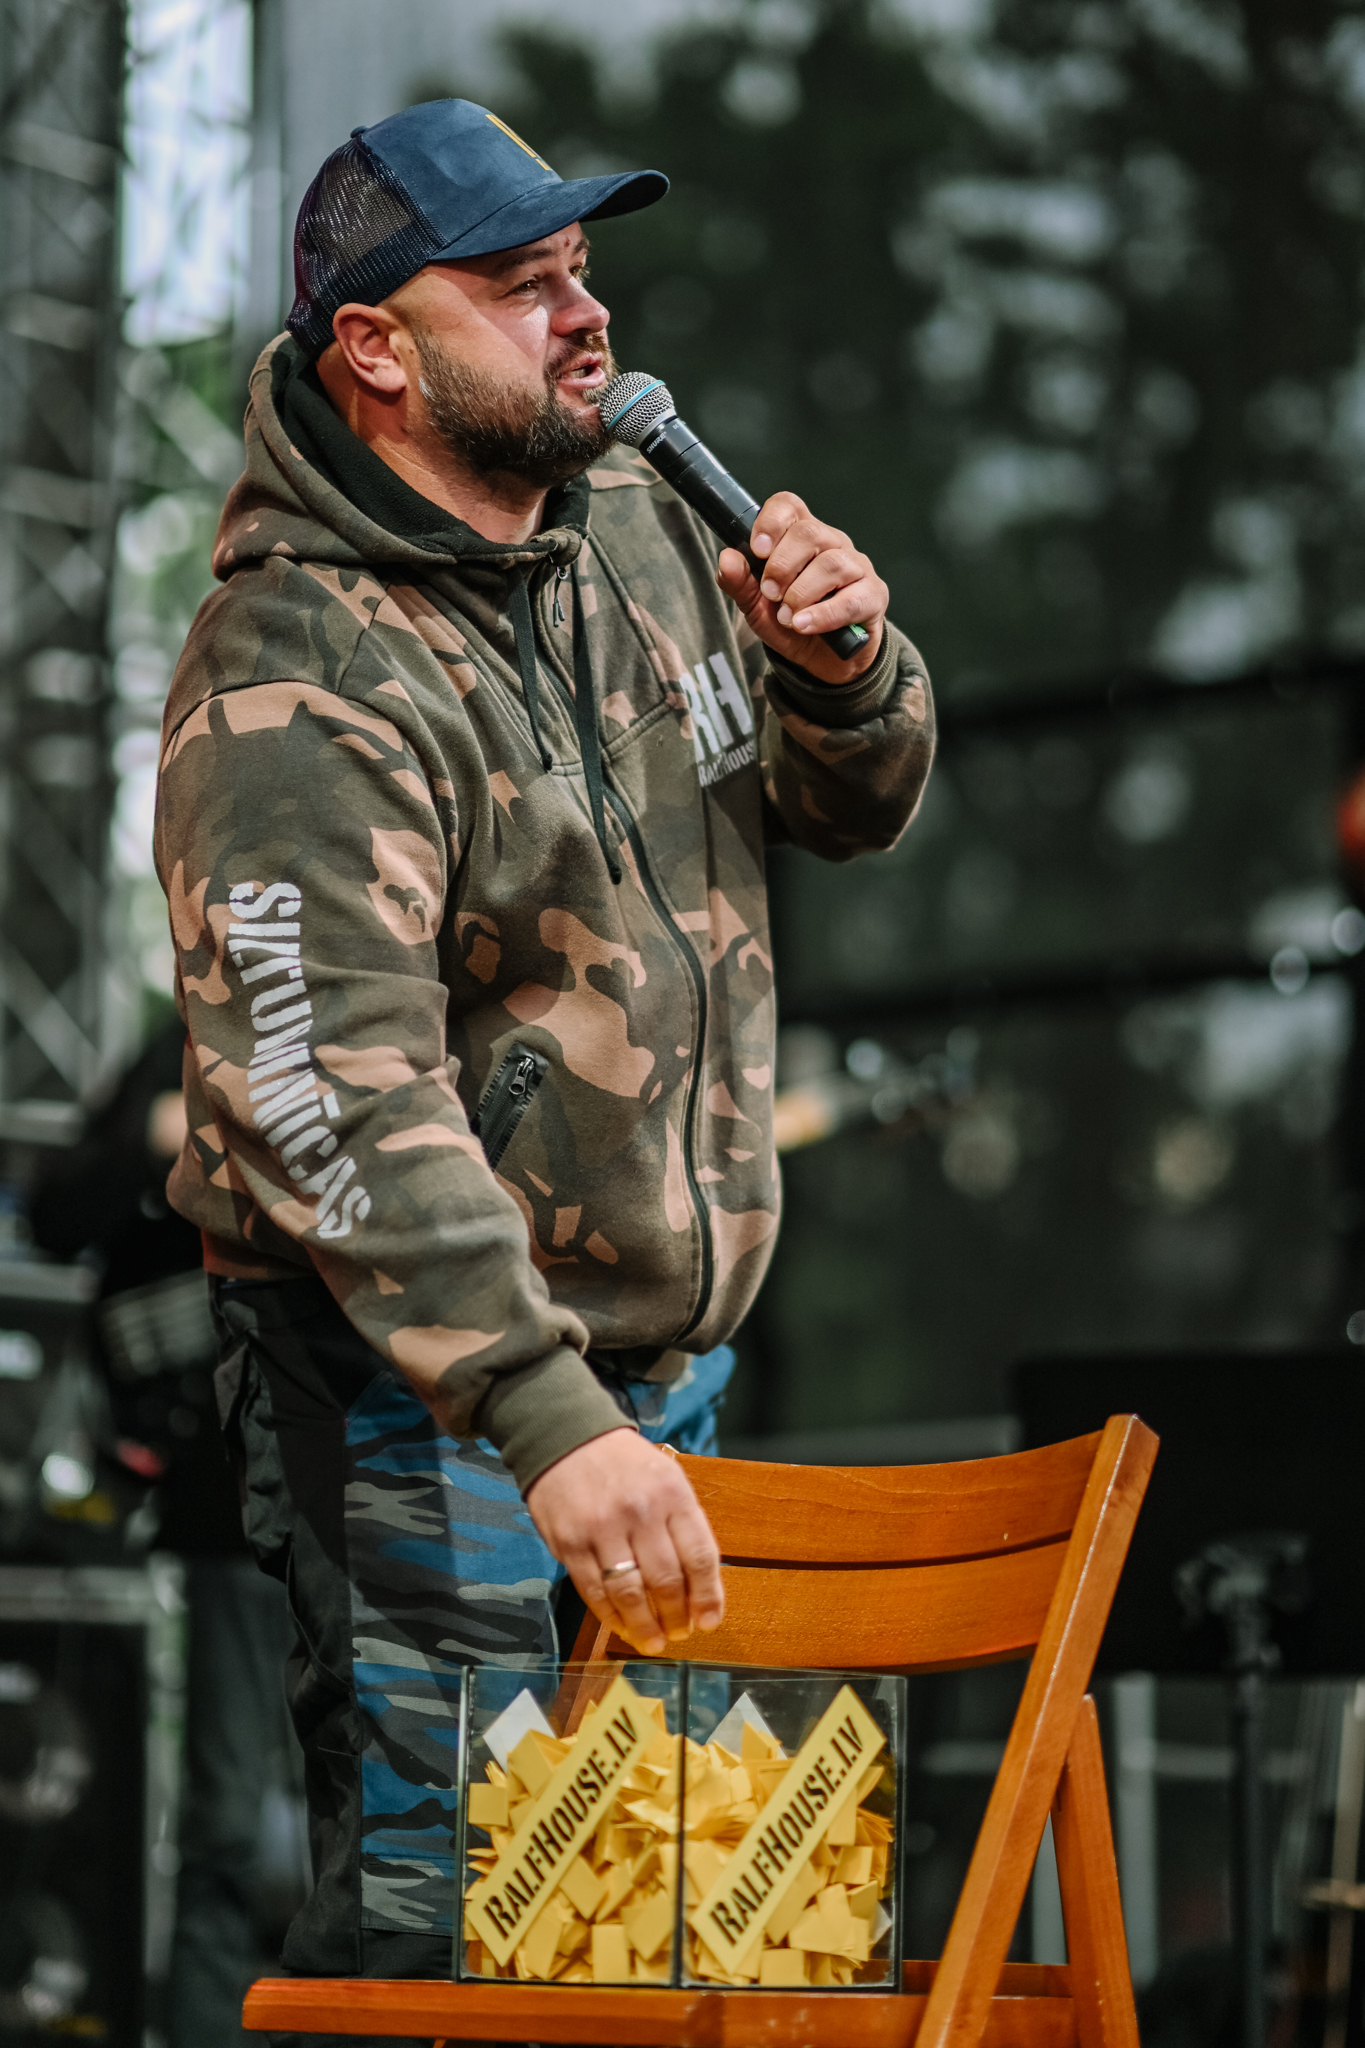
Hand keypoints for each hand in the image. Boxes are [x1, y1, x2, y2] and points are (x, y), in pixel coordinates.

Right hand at [525, 1429, 724, 1656]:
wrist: (567, 1437)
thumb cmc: (624, 1464)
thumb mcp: (666, 1478)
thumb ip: (683, 1525)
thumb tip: (700, 1584)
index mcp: (673, 1494)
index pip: (700, 1557)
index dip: (708, 1597)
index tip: (709, 1621)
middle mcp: (640, 1512)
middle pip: (667, 1581)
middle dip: (677, 1617)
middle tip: (680, 1633)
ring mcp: (602, 1529)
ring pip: (630, 1594)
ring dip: (645, 1627)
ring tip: (654, 1641)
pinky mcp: (570, 1543)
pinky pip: (595, 1592)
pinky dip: (611, 1616)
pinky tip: (622, 1626)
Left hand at [716, 491, 886, 684]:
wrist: (822, 661)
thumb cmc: (791, 622)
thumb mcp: (757, 606)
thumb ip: (740, 583)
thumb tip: (727, 558)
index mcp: (801, 537)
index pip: (789, 507)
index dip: (771, 522)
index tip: (757, 550)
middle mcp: (832, 543)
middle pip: (809, 533)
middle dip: (782, 566)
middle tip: (770, 594)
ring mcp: (856, 567)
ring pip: (832, 564)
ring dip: (802, 593)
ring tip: (787, 617)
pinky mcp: (874, 595)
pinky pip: (852, 598)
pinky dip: (823, 615)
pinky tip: (804, 625)